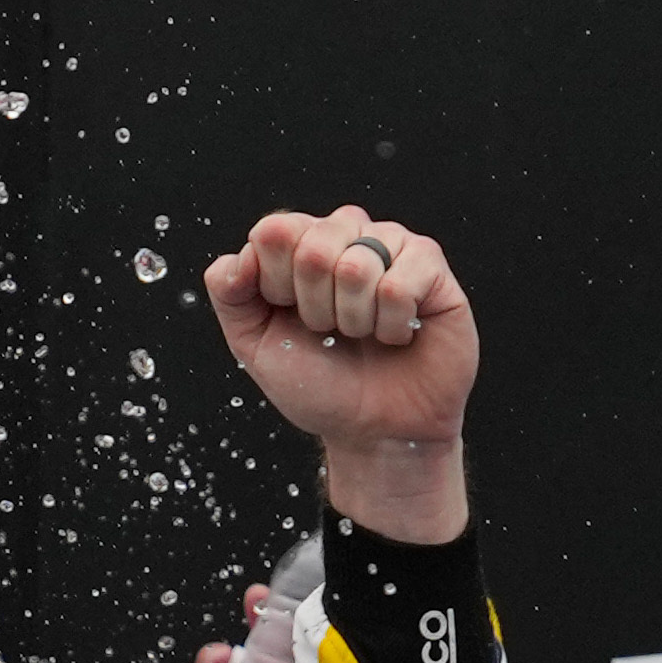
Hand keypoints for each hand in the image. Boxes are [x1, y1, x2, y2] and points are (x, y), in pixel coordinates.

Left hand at [201, 211, 475, 540]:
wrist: (375, 432)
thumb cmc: (319, 386)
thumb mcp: (255, 346)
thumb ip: (230, 295)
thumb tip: (239, 256)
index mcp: (301, 244)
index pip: (275, 230)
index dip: (277, 284)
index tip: (292, 317)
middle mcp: (347, 234)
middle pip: (314, 245)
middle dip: (316, 307)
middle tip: (332, 331)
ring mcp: (392, 245)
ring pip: (358, 264)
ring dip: (355, 320)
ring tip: (366, 335)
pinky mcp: (431, 266)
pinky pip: (399, 284)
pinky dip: (392, 325)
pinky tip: (399, 335)